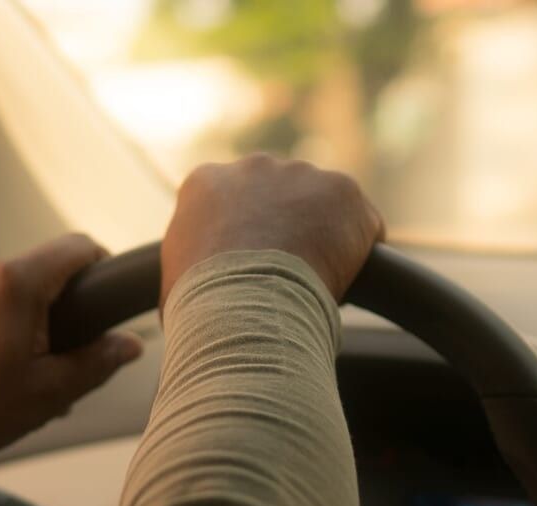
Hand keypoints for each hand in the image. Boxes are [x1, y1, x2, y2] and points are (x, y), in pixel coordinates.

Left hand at [0, 234, 143, 463]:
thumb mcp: (50, 391)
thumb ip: (97, 361)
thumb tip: (129, 344)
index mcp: (15, 285)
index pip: (76, 247)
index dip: (102, 266)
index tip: (109, 297)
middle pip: (44, 270)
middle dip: (65, 307)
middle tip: (70, 354)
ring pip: (14, 289)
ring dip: (33, 320)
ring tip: (31, 371)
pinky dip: (3, 326)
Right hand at [161, 154, 385, 302]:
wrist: (243, 305)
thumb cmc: (201, 307)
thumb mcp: (174, 283)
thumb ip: (189, 270)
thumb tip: (191, 297)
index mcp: (206, 183)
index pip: (234, 204)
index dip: (249, 239)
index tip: (255, 269)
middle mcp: (252, 166)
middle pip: (281, 196)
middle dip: (289, 229)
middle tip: (289, 276)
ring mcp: (300, 174)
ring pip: (323, 206)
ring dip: (325, 237)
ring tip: (317, 283)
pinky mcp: (342, 190)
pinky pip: (362, 222)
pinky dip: (361, 252)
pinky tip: (348, 280)